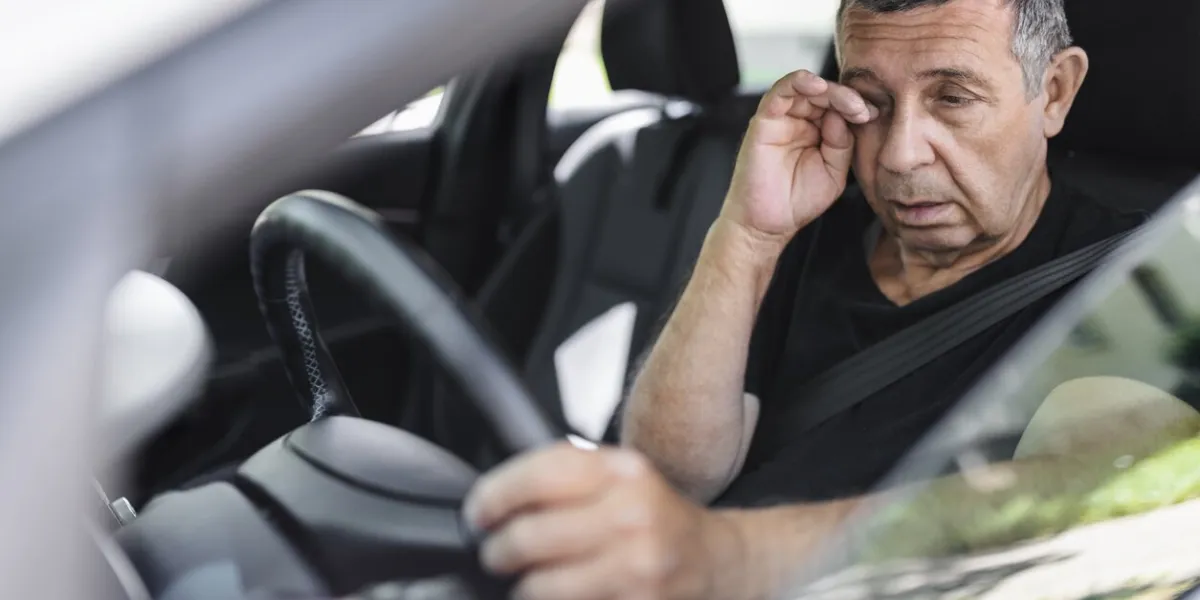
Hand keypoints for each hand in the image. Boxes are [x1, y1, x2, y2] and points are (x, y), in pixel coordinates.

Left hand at [463, 444, 740, 599]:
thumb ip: (565, 478)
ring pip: (541, 586)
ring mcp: (636, 569)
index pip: (540, 475)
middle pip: (530, 536)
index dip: (495, 495)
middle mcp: (632, 517)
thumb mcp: (621, 478)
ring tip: (526, 581)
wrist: (717, 563)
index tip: (478, 513)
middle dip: (498, 551)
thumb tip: (494, 502)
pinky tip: (557, 596)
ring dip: (522, 588)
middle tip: (494, 553)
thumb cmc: (658, 519)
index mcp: (624, 473)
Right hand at [721, 69, 877, 241]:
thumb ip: (841, 143)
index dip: (857, 106)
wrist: (768, 224)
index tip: (874, 115)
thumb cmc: (797, 201)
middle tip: (863, 110)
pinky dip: (798, 82)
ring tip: (848, 102)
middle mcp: (799, 121)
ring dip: (830, 90)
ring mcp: (782, 120)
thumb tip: (842, 115)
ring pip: (805, 88)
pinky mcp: (764, 121)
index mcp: (818, 132)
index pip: (838, 107)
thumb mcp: (834, 172)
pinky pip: (780, 91)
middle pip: (825, 94)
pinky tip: (818, 86)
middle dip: (848, 98)